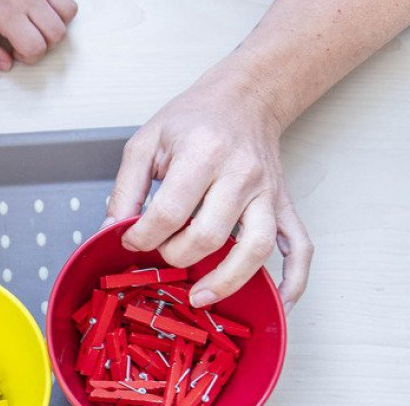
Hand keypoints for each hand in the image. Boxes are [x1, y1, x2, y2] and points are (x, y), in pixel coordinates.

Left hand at [0, 0, 77, 68]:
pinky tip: (42, 13)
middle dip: (44, 45)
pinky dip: (60, 9)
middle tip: (25, 40)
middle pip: (57, 34)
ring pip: (68, 14)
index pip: (36, 47)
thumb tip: (6, 64)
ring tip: (36, 26)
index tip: (16, 52)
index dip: (28, 57)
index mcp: (8, 13)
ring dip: (56, 25)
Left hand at [105, 69, 313, 311]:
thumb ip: (125, 190)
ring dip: (226, 280)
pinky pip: (299, 248)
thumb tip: (110, 231)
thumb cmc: (194, 119)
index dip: (143, 236)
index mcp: (203, 154)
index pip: (170, 213)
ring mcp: (268, 193)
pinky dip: (294, 280)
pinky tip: (279, 303)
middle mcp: (241, 175)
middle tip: (161, 255)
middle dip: (176, 256)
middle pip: (209, 235)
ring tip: (200, 297)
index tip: (131, 240)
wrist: (245, 98)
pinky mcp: (284, 205)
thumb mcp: (146, 143)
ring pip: (255, 248)